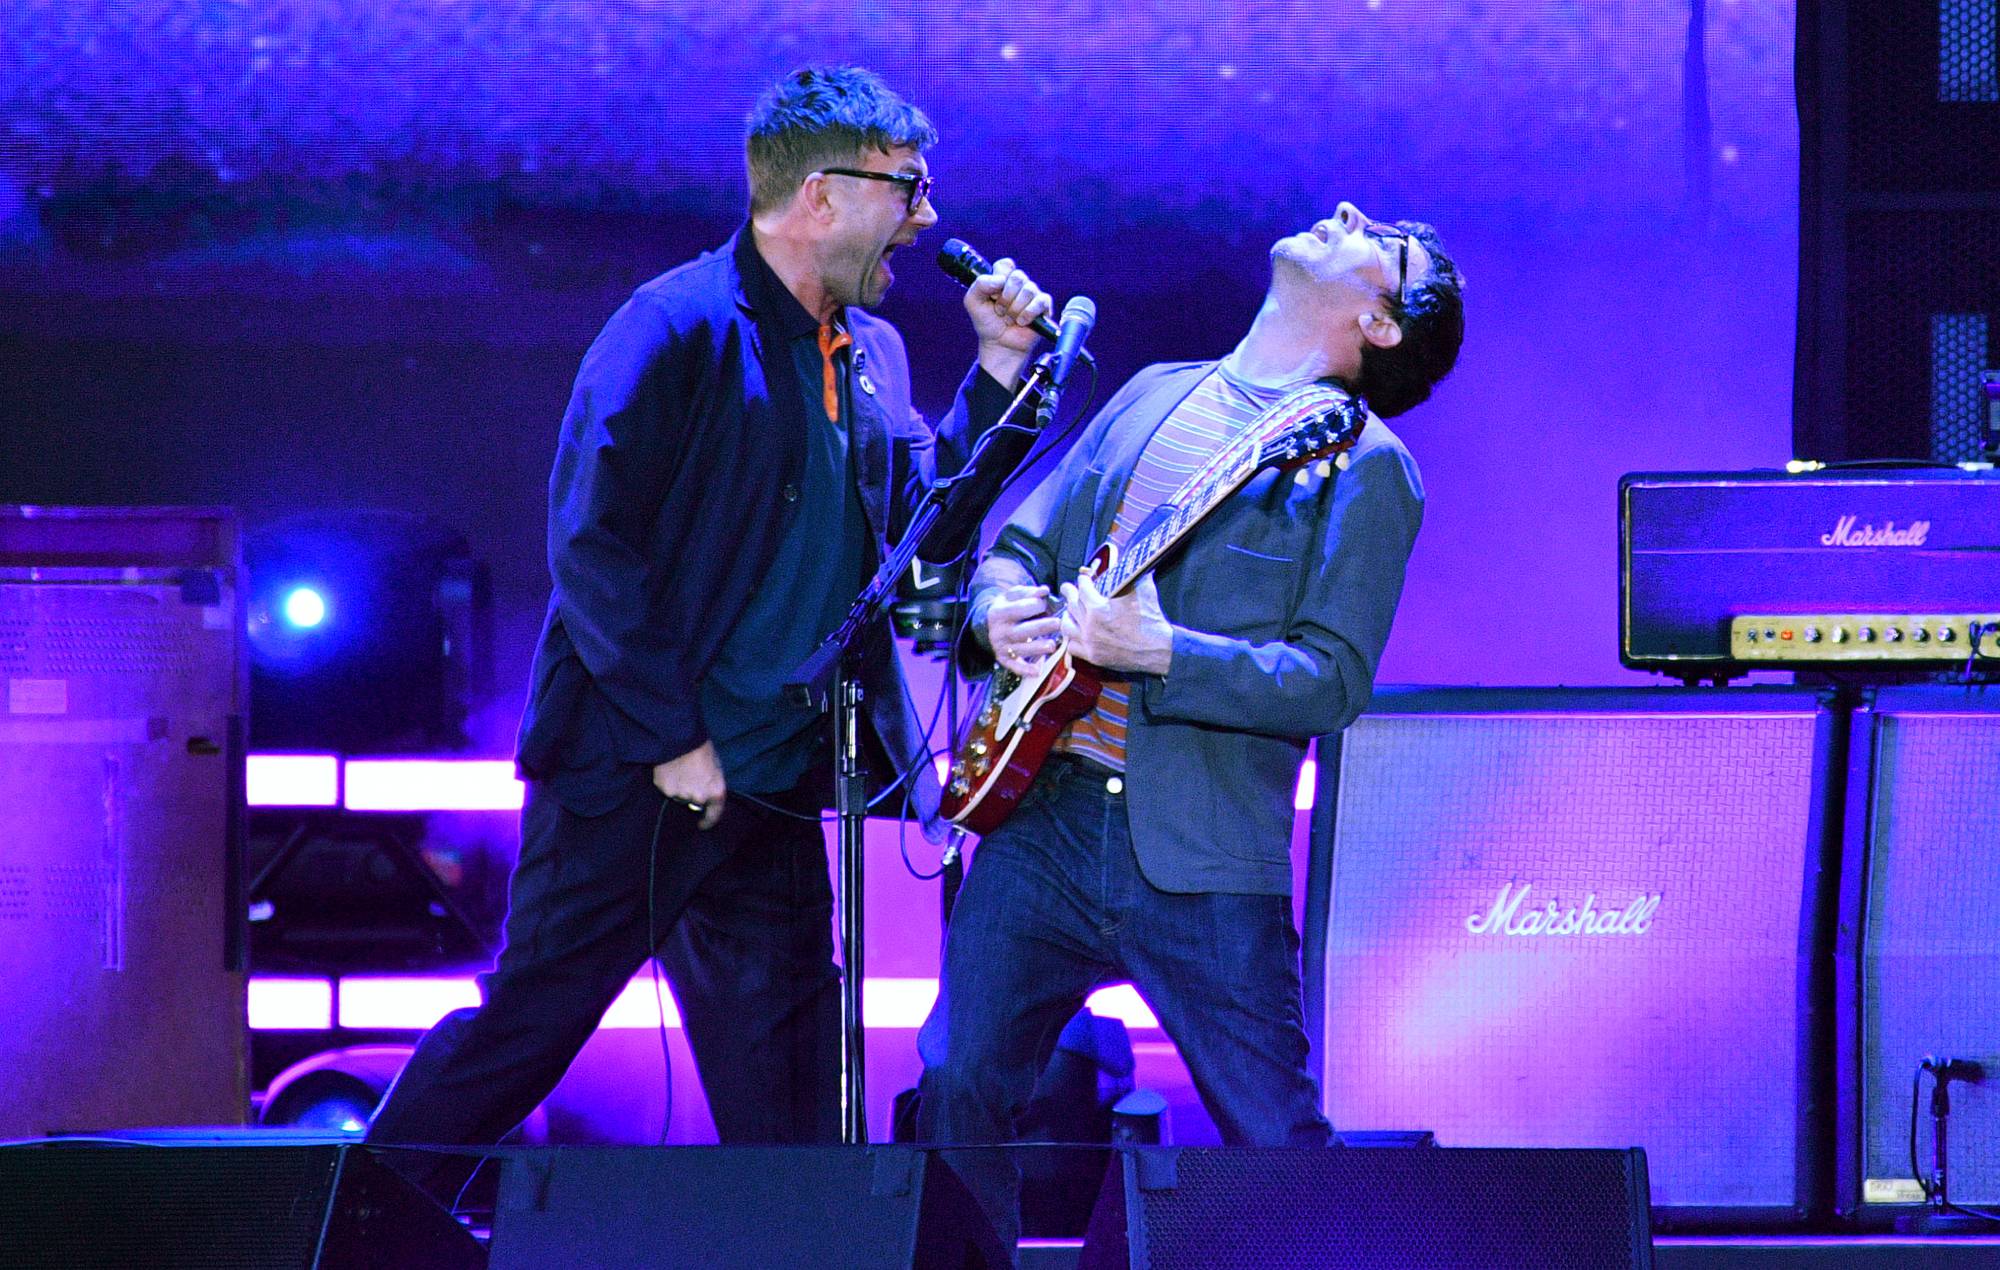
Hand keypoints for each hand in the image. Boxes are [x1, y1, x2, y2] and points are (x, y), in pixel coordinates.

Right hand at [653, 740, 726, 829]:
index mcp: (716, 792)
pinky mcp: (665, 788)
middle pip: (694, 803)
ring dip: (680, 788)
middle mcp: (699, 797)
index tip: (703, 824)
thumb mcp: (715, 767)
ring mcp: (680, 794)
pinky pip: (667, 789)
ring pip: (679, 796)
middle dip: (692, 795)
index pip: (714, 815)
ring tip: (680, 769)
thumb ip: (712, 784)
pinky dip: (668, 782)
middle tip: (690, 777)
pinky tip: (670, 768)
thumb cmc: (702, 748)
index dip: (708, 822)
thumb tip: (706, 794)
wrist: (681, 736)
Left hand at [964, 257, 1051, 384]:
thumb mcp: (973, 302)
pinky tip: (1022, 322)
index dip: (999, 277)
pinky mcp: (1043, 307)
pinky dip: (1028, 313)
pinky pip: (1041, 301)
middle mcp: (1019, 284)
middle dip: (1005, 297)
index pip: (1005, 264)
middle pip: (1017, 276)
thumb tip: (1000, 280)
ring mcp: (1032, 294)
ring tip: (1010, 319)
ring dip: (1015, 308)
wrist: (998, 345)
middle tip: (1000, 311)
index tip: (993, 293)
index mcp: (1002, 279)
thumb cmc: (987, 323)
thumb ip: (980, 284)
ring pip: (1029, 289)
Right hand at [985, 583, 1059, 677]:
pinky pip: (1015, 666)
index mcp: (998, 612)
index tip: (1046, 604)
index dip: (1036, 605)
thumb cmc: (1007, 607)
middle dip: (1040, 627)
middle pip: (1021, 630)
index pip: (1019, 609)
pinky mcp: (1004, 659)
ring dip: (1037, 648)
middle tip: (1057, 623)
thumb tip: (1045, 590)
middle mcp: (998, 631)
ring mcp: (1000, 646)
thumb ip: (1029, 592)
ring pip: (1020, 649)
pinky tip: (1038, 671)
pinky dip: (1026, 670)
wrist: (989, 623)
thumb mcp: (1012, 596)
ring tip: (1052, 645)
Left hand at [1059, 571, 1173, 676]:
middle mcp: (1090, 626)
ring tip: (1069, 611)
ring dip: (1067, 616)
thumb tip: (1129, 561)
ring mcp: (1090, 643)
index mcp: (1098, 608)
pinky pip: (1072, 646)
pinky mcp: (1093, 656)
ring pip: (1066, 626)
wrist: (1160, 649)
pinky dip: (1072, 638)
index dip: (1083, 580)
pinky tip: (1076, 633)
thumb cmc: (1152, 620)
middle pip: (1071, 605)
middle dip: (1069, 593)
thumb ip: (1131, 574)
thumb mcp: (1143, 590)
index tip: (1083, 578)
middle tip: (1068, 588)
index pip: (1082, 588)